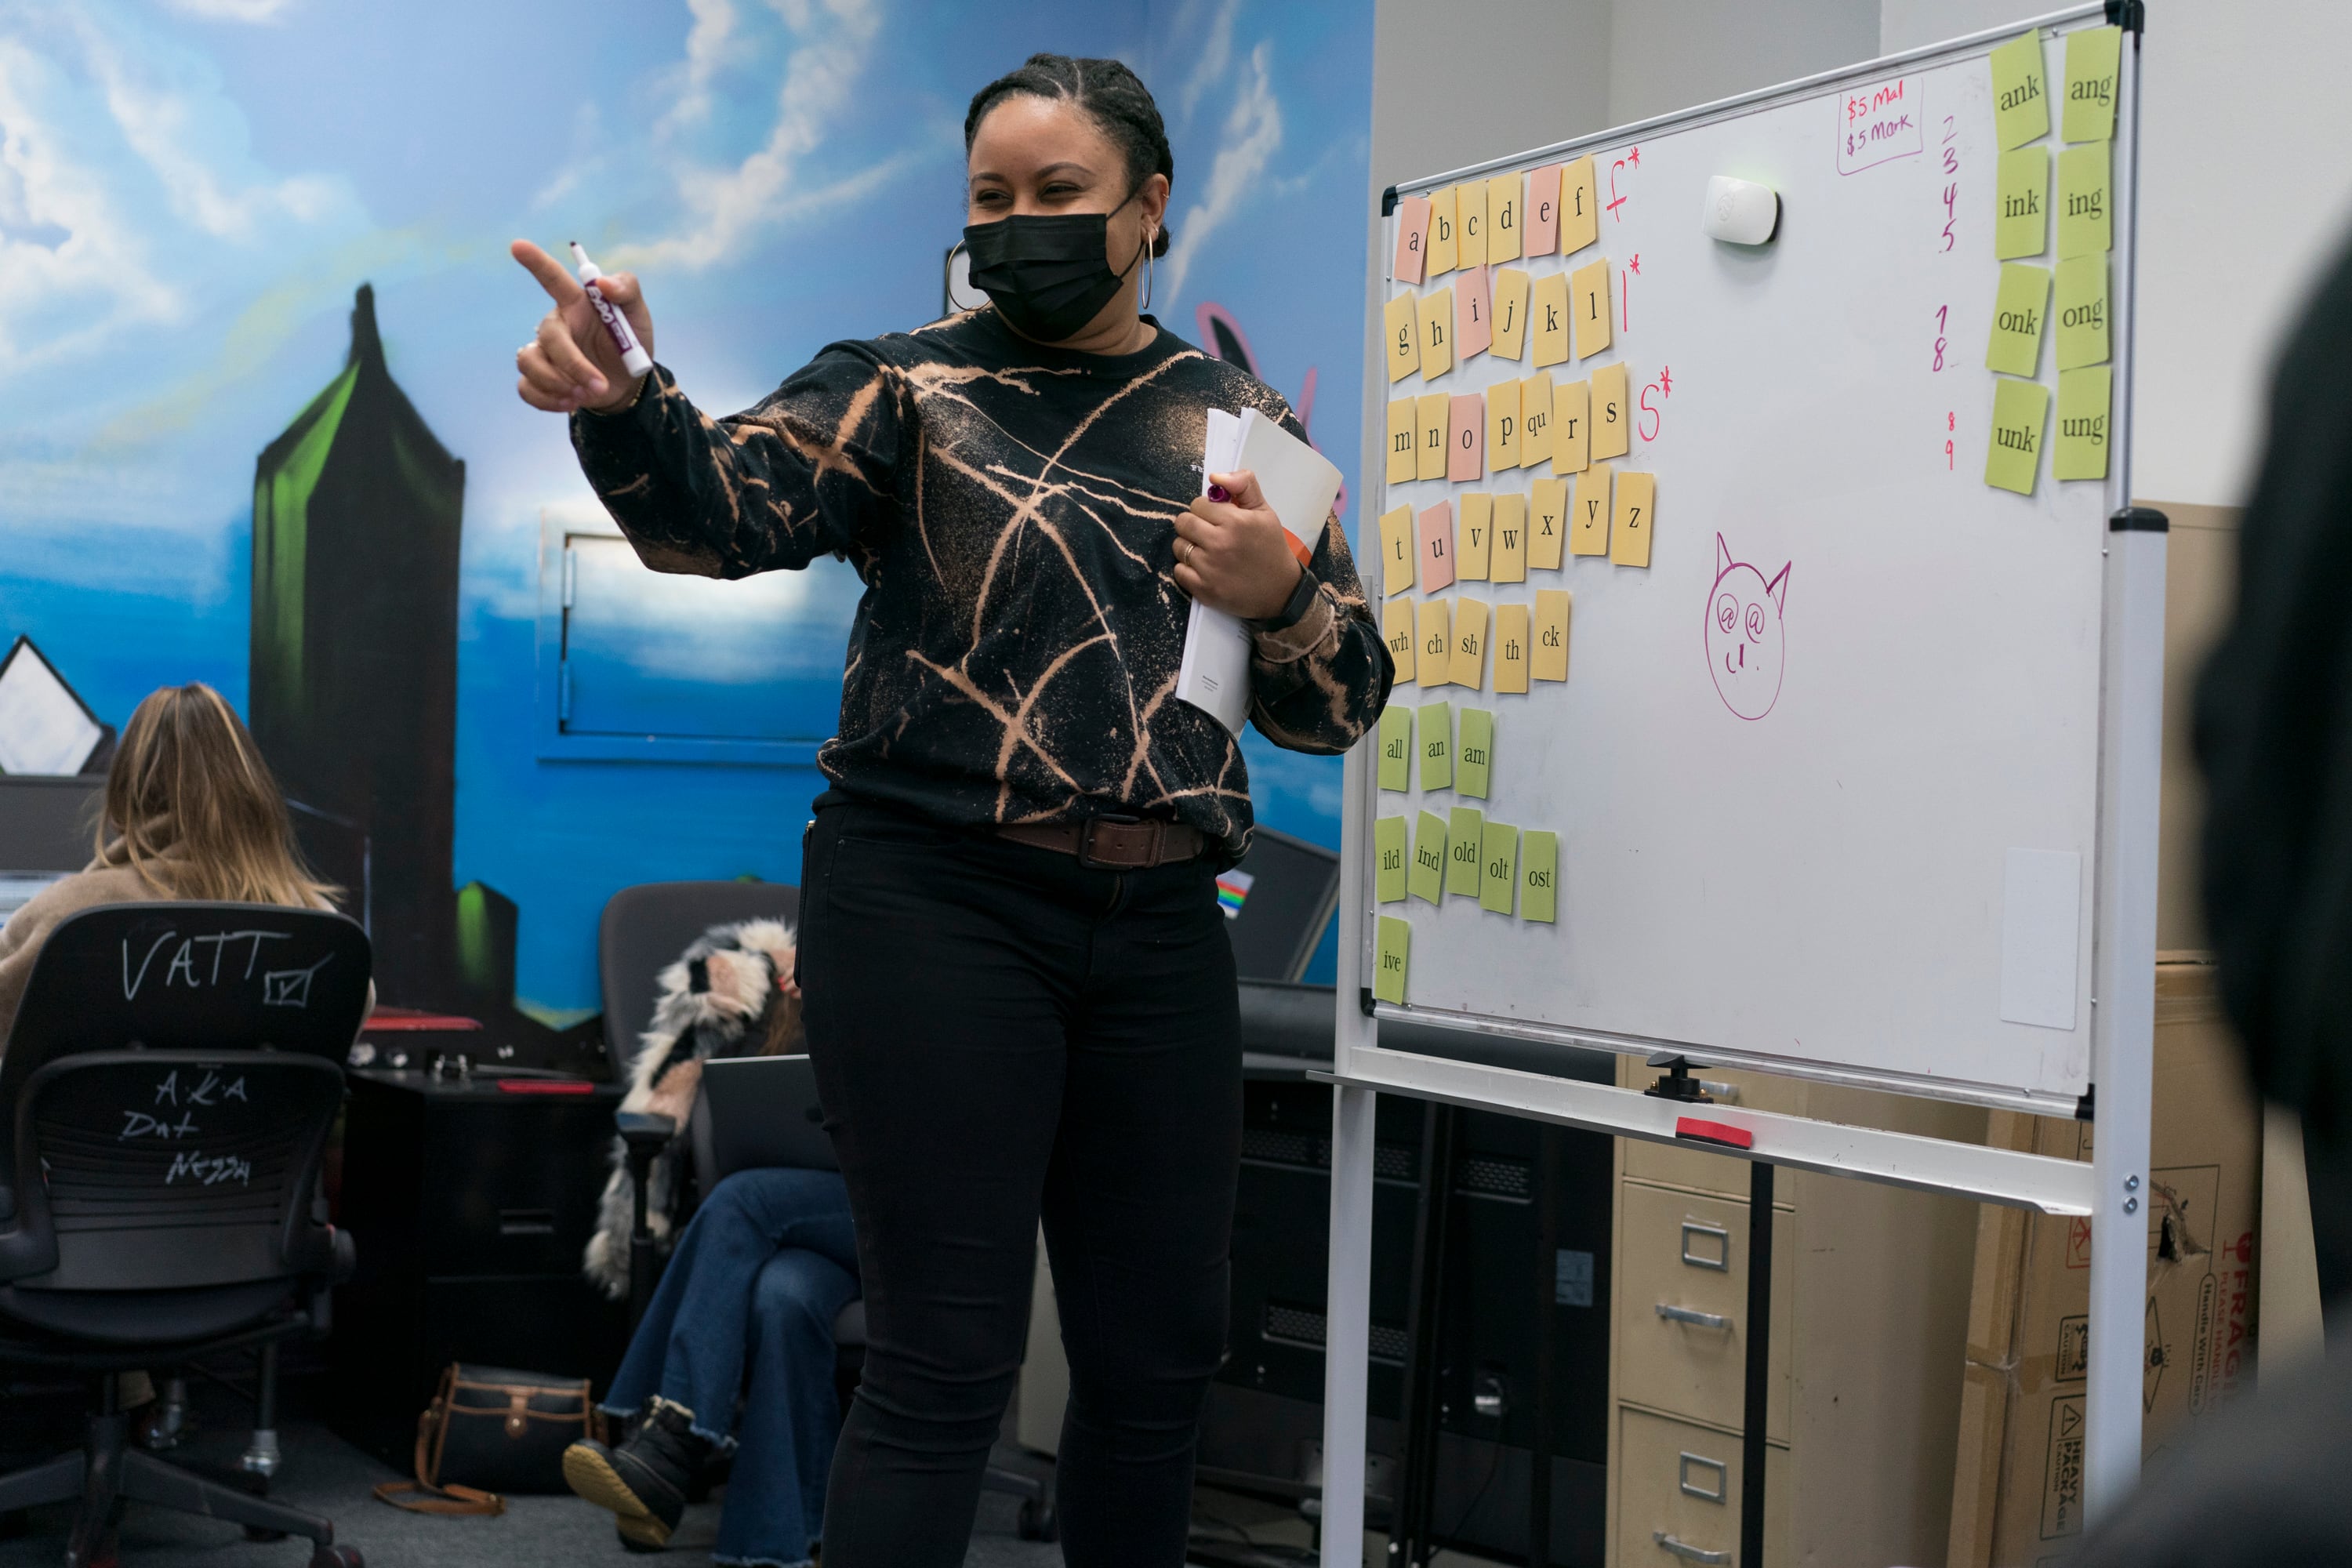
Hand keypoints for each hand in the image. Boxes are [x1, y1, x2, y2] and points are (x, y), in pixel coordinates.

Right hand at [509, 239, 654, 414]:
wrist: (630, 381)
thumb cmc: (630, 341)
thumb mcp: (637, 313)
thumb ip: (626, 289)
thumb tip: (604, 282)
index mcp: (574, 303)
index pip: (552, 278)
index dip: (535, 262)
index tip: (517, 246)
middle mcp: (555, 324)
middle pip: (548, 337)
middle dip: (573, 365)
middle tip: (598, 385)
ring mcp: (543, 352)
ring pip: (529, 363)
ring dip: (557, 384)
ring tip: (585, 395)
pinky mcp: (539, 379)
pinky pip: (526, 388)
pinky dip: (547, 400)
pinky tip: (570, 403)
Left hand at [1175, 469, 1304, 620]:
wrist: (1280, 591)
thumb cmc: (1271, 548)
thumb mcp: (1264, 511)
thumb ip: (1244, 485)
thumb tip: (1214, 477)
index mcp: (1235, 522)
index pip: (1198, 504)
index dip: (1206, 509)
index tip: (1217, 518)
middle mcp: (1219, 543)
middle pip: (1183, 522)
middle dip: (1193, 524)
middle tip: (1208, 533)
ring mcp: (1210, 569)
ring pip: (1179, 546)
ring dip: (1189, 546)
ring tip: (1207, 551)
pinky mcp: (1204, 590)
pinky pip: (1178, 571)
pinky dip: (1188, 570)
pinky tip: (1204, 569)